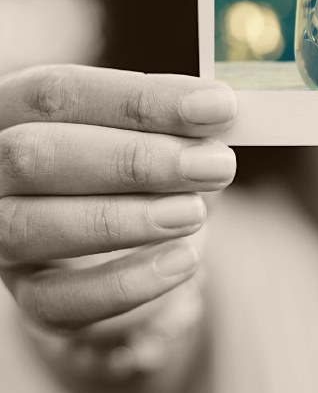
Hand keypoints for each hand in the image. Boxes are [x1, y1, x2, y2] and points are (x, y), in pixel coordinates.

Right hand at [0, 65, 236, 331]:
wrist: (122, 228)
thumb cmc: (138, 159)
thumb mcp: (156, 130)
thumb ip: (179, 120)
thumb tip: (220, 112)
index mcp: (17, 108)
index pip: (60, 92)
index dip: (143, 99)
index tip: (218, 106)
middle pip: (37, 156)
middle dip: (135, 161)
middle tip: (217, 164)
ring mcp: (0, 231)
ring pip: (34, 227)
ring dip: (126, 219)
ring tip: (196, 212)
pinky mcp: (26, 291)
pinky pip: (55, 300)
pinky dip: (125, 284)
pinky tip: (183, 260)